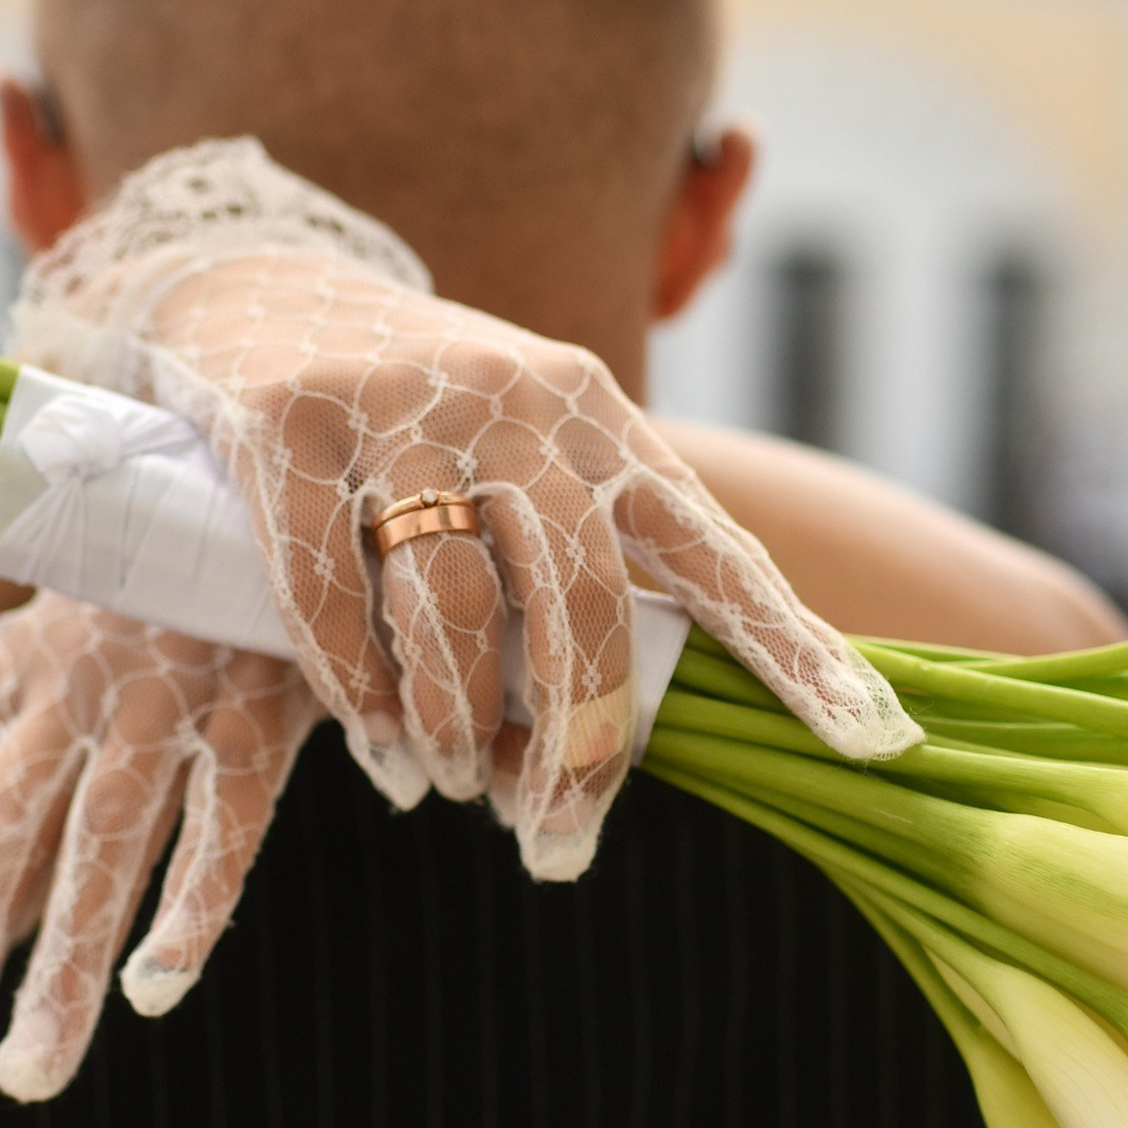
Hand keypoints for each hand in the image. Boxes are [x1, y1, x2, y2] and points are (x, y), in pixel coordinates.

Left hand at [0, 597, 318, 1118]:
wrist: (281, 482)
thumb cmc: (163, 601)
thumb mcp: (65, 683)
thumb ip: (27, 811)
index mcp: (2, 685)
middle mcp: (66, 693)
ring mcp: (163, 699)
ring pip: (97, 848)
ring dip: (61, 971)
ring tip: (27, 1082)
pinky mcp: (262, 709)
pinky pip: (224, 819)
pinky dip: (191, 901)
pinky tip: (157, 990)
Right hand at [14, 141, 916, 881]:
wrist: (251, 288)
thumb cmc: (420, 421)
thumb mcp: (529, 459)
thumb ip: (578, 572)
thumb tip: (608, 751)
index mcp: (602, 422)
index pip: (717, 551)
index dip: (798, 650)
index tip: (876, 742)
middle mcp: (519, 405)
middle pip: (580, 605)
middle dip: (578, 744)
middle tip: (557, 839)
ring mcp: (400, 408)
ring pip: (454, 608)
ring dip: (458, 727)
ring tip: (454, 787)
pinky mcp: (289, 422)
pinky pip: (330, 592)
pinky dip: (359, 691)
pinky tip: (381, 750)